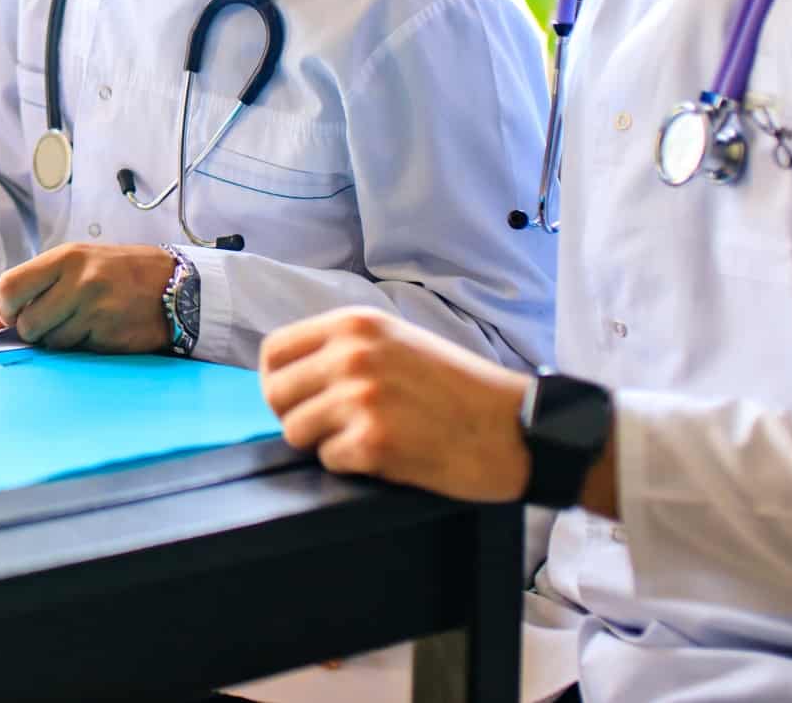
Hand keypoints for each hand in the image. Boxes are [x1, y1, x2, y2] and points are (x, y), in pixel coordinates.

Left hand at [0, 242, 172, 352]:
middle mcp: (80, 281)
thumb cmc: (118, 273)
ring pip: (51, 343)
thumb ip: (29, 288)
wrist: (176, 286)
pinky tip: (101, 330)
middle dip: (35, 330)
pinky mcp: (111, 335)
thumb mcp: (74, 267)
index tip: (17, 313)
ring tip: (84, 321)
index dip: (6, 309)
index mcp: (66, 258)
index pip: (10, 287)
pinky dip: (83, 347)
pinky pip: (77, 352)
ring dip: (61, 340)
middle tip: (56, 319)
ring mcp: (96, 310)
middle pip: (27, 324)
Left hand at [258, 307, 530, 501]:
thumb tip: (289, 374)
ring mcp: (361, 397)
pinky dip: (354, 466)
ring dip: (326, 443)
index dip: (279, 382)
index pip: (274, 352)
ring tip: (369, 438)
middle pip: (276, 395)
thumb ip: (344, 350)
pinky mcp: (373, 441)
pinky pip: (329, 461)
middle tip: (336, 427)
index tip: (296, 399)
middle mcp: (352, 354)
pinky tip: (389, 454)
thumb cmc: (461, 390)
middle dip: (299, 416)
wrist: (517, 428)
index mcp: (355, 324)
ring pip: (296, 431)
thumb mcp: (397, 343)